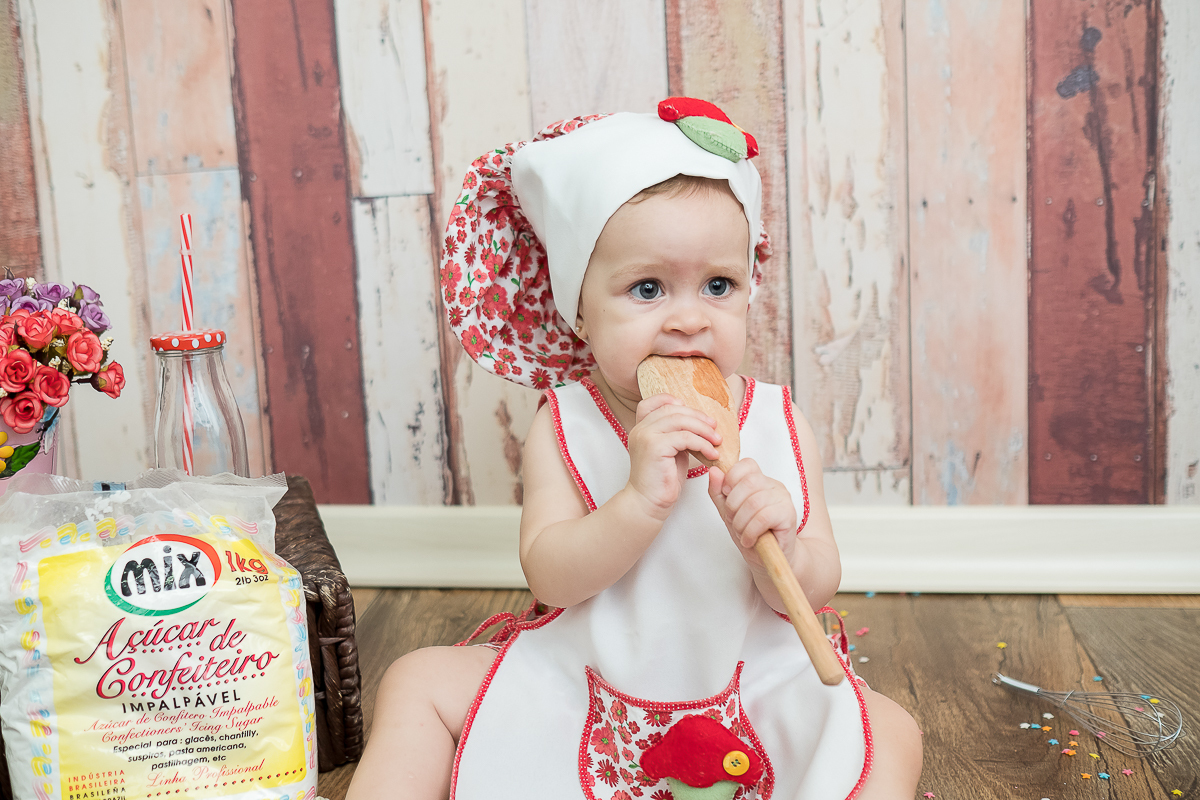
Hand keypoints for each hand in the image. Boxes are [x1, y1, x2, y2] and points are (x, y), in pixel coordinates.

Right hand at [625, 393, 721, 518]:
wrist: (648, 503)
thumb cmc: (662, 480)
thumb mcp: (671, 451)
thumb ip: (678, 434)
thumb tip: (699, 422)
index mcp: (641, 428)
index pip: (653, 402)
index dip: (673, 400)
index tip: (694, 413)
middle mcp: (640, 429)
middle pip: (672, 409)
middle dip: (697, 417)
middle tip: (714, 428)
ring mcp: (645, 436)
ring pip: (680, 420)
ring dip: (703, 430)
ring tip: (717, 441)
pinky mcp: (654, 447)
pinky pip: (685, 437)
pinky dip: (702, 444)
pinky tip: (711, 454)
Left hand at [707, 459, 797, 569]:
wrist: (769, 560)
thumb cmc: (750, 533)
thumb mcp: (728, 512)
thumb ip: (718, 492)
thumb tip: (713, 471)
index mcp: (760, 480)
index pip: (747, 464)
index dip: (732, 478)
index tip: (727, 495)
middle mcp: (774, 486)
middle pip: (748, 482)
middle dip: (733, 505)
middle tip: (733, 521)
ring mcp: (783, 499)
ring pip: (754, 502)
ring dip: (741, 522)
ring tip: (742, 533)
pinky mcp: (789, 515)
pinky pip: (763, 518)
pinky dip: (750, 532)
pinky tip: (749, 540)